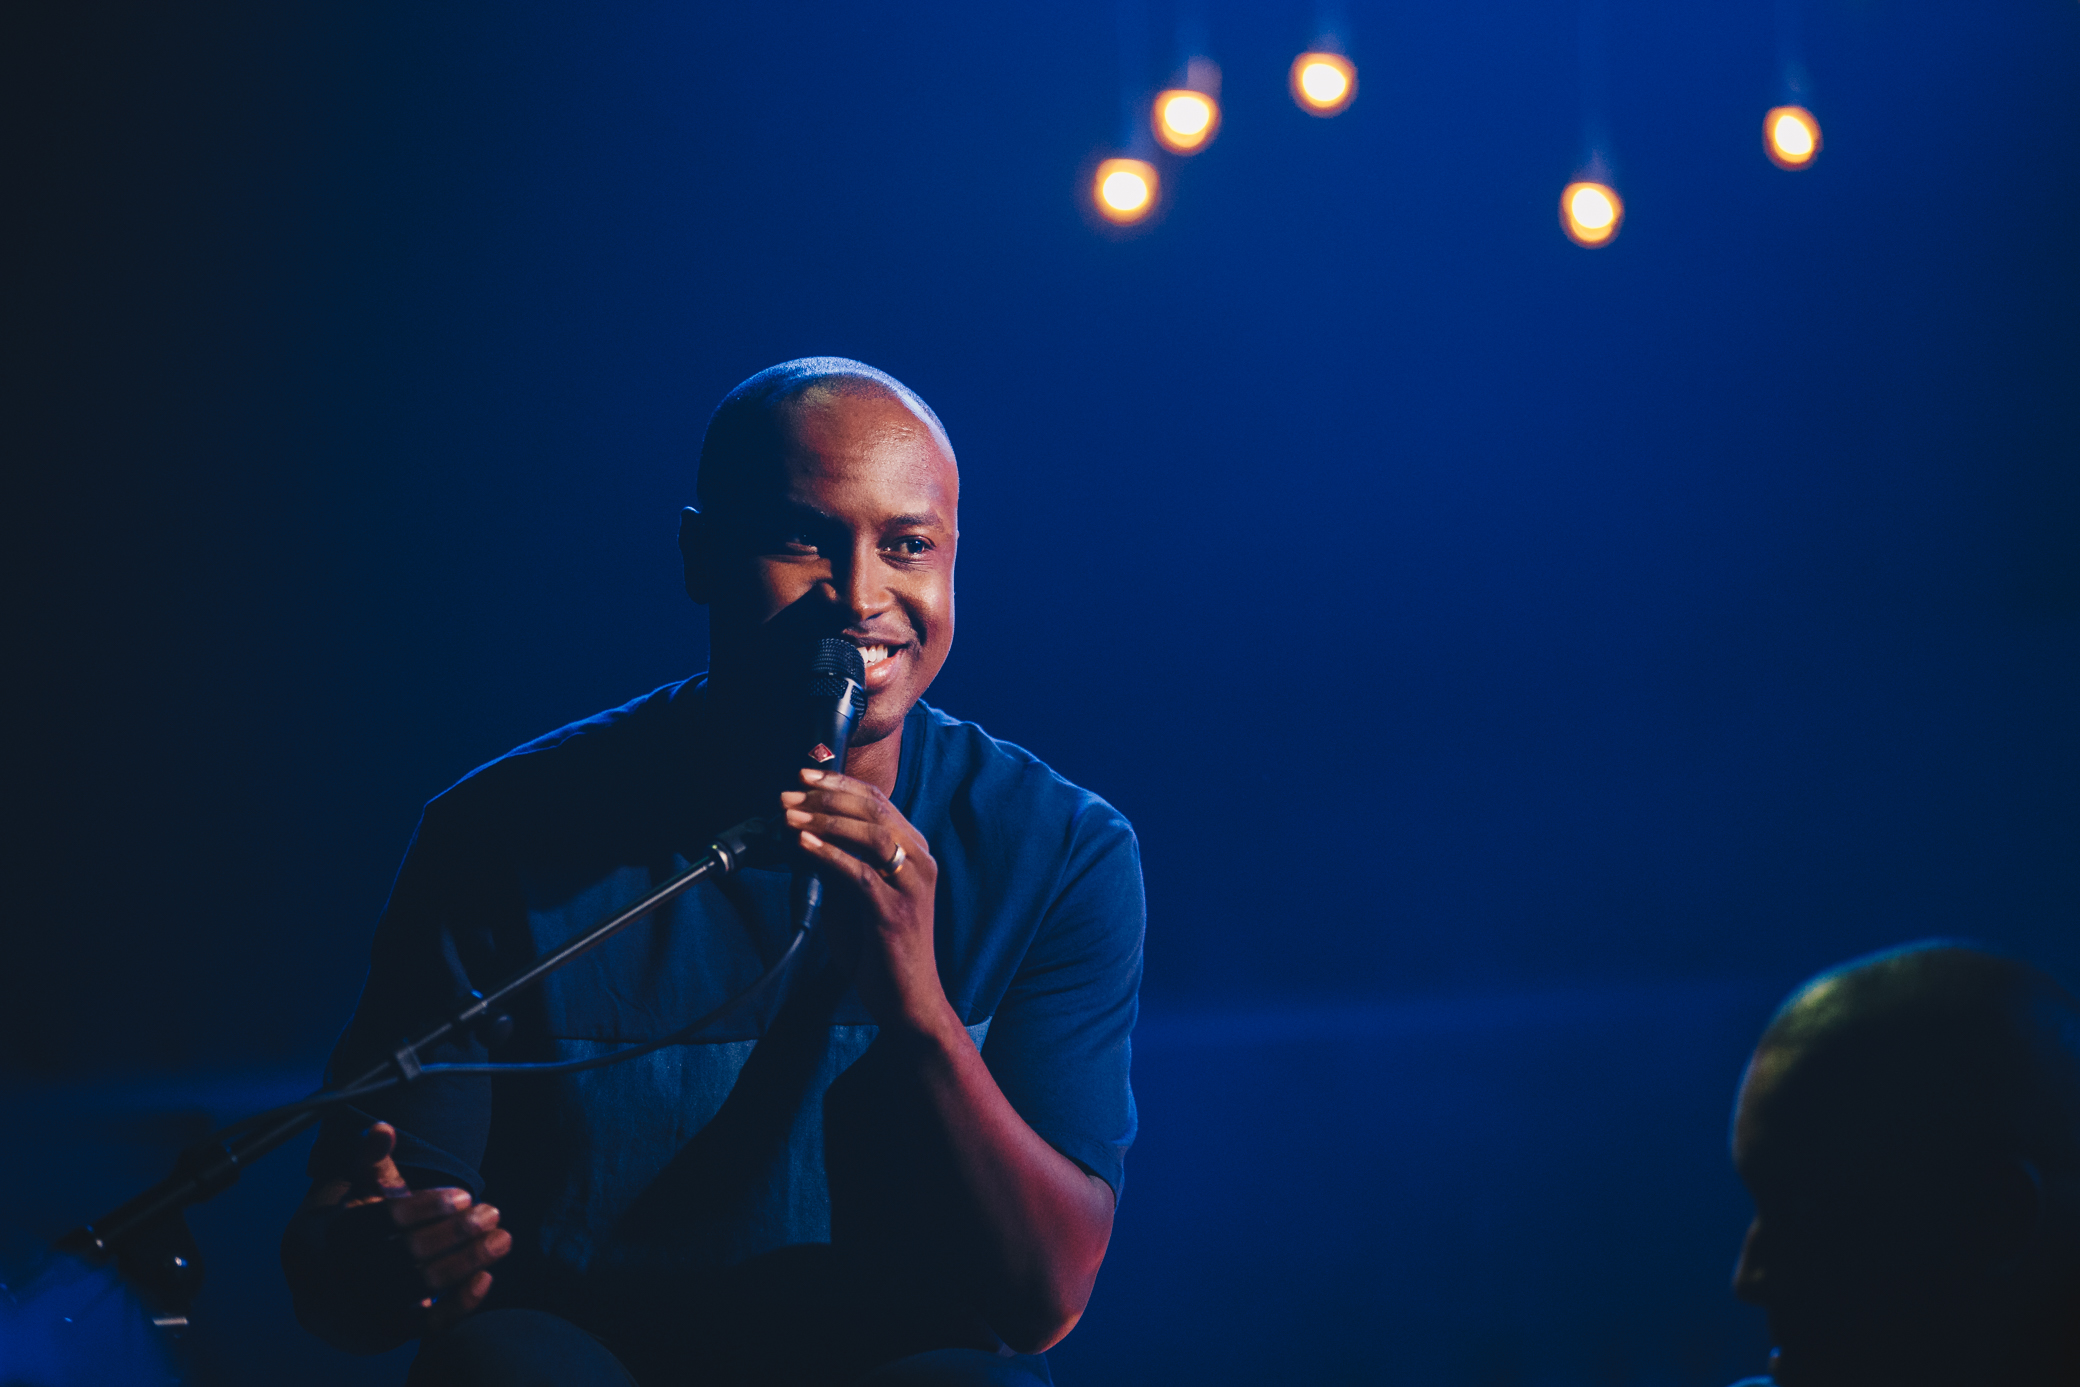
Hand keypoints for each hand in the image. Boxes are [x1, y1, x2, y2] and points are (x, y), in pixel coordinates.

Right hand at [283, 1122, 509, 1351]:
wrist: (329, 1288)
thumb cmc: (356, 1227)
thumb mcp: (356, 1190)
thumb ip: (370, 1159)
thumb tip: (382, 1127)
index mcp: (337, 1234)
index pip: (385, 1221)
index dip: (429, 1207)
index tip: (466, 1194)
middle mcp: (347, 1275)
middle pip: (408, 1254)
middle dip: (456, 1233)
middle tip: (492, 1213)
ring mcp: (367, 1307)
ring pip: (422, 1286)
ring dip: (468, 1262)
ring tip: (502, 1238)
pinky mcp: (388, 1332)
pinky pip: (427, 1324)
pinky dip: (459, 1304)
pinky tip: (487, 1277)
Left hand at [781, 767, 949, 1034]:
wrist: (909, 999)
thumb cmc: (881, 948)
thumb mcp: (858, 896)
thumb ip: (841, 865)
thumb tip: (804, 834)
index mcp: (915, 852)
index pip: (878, 802)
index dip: (840, 784)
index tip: (804, 776)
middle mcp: (920, 861)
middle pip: (875, 810)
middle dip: (827, 796)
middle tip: (789, 793)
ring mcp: (911, 886)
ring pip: (871, 834)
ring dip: (825, 820)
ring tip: (790, 815)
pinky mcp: (896, 912)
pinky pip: (860, 874)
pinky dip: (829, 854)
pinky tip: (803, 844)